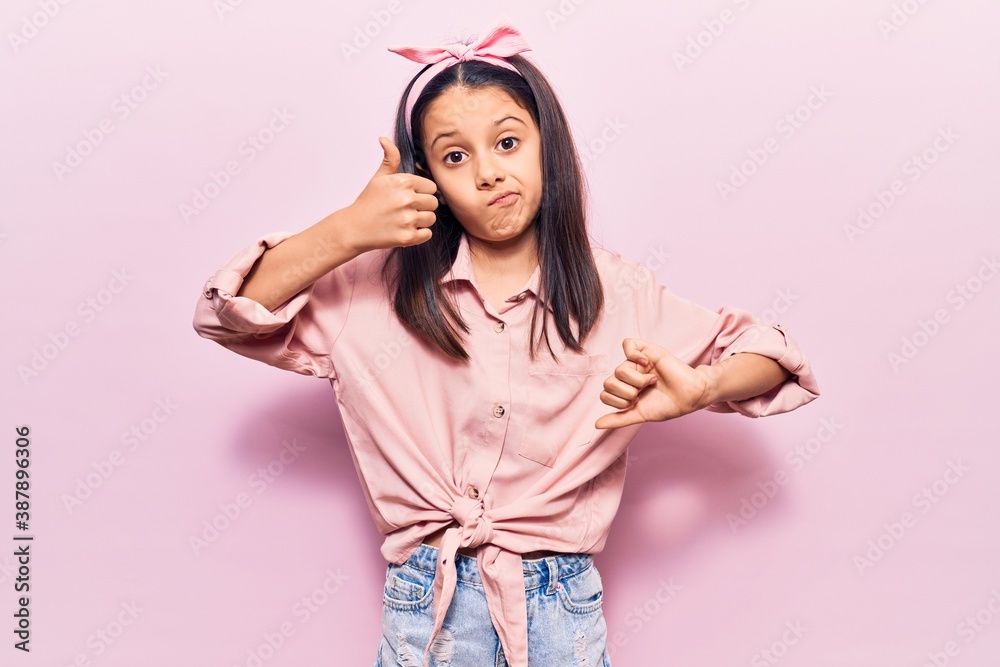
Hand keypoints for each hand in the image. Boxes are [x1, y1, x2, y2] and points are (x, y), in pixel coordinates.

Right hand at [344, 137, 438, 252]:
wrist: (353, 228)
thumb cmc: (368, 202)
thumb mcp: (379, 177)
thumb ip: (390, 159)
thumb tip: (384, 138)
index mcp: (403, 182)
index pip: (431, 187)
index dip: (422, 192)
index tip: (409, 197)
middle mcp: (407, 199)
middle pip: (433, 202)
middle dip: (423, 206)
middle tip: (406, 209)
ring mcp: (407, 219)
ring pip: (431, 218)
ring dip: (421, 220)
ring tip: (405, 219)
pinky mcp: (407, 237)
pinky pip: (427, 234)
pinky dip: (419, 234)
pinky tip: (405, 230)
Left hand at [594, 338, 712, 429]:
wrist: (689, 397)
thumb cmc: (667, 406)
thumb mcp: (639, 414)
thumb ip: (619, 419)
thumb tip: (596, 425)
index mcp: (625, 390)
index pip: (605, 394)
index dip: (618, 402)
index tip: (635, 403)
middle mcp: (628, 376)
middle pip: (609, 382)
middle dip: (627, 393)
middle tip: (643, 392)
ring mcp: (637, 363)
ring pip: (619, 369)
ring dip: (637, 380)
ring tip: (651, 381)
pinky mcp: (647, 350)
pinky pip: (628, 343)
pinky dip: (633, 354)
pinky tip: (645, 362)